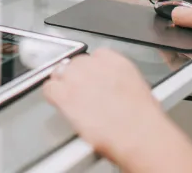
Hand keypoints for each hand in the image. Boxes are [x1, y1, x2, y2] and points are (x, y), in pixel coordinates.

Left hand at [44, 49, 191, 172]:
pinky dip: (52, 96)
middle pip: (74, 63)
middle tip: (83, 94)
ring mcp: (75, 77)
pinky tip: (59, 103)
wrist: (139, 134)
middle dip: (77, 78)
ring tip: (73, 100)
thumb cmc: (143, 118)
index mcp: (111, 58)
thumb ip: (116, 79)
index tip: (92, 81)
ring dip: (63, 85)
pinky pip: (49, 88)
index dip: (90, 72)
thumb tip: (111, 86)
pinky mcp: (64, 94)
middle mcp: (91, 63)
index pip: (93, 57)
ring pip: (60, 73)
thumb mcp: (136, 86)